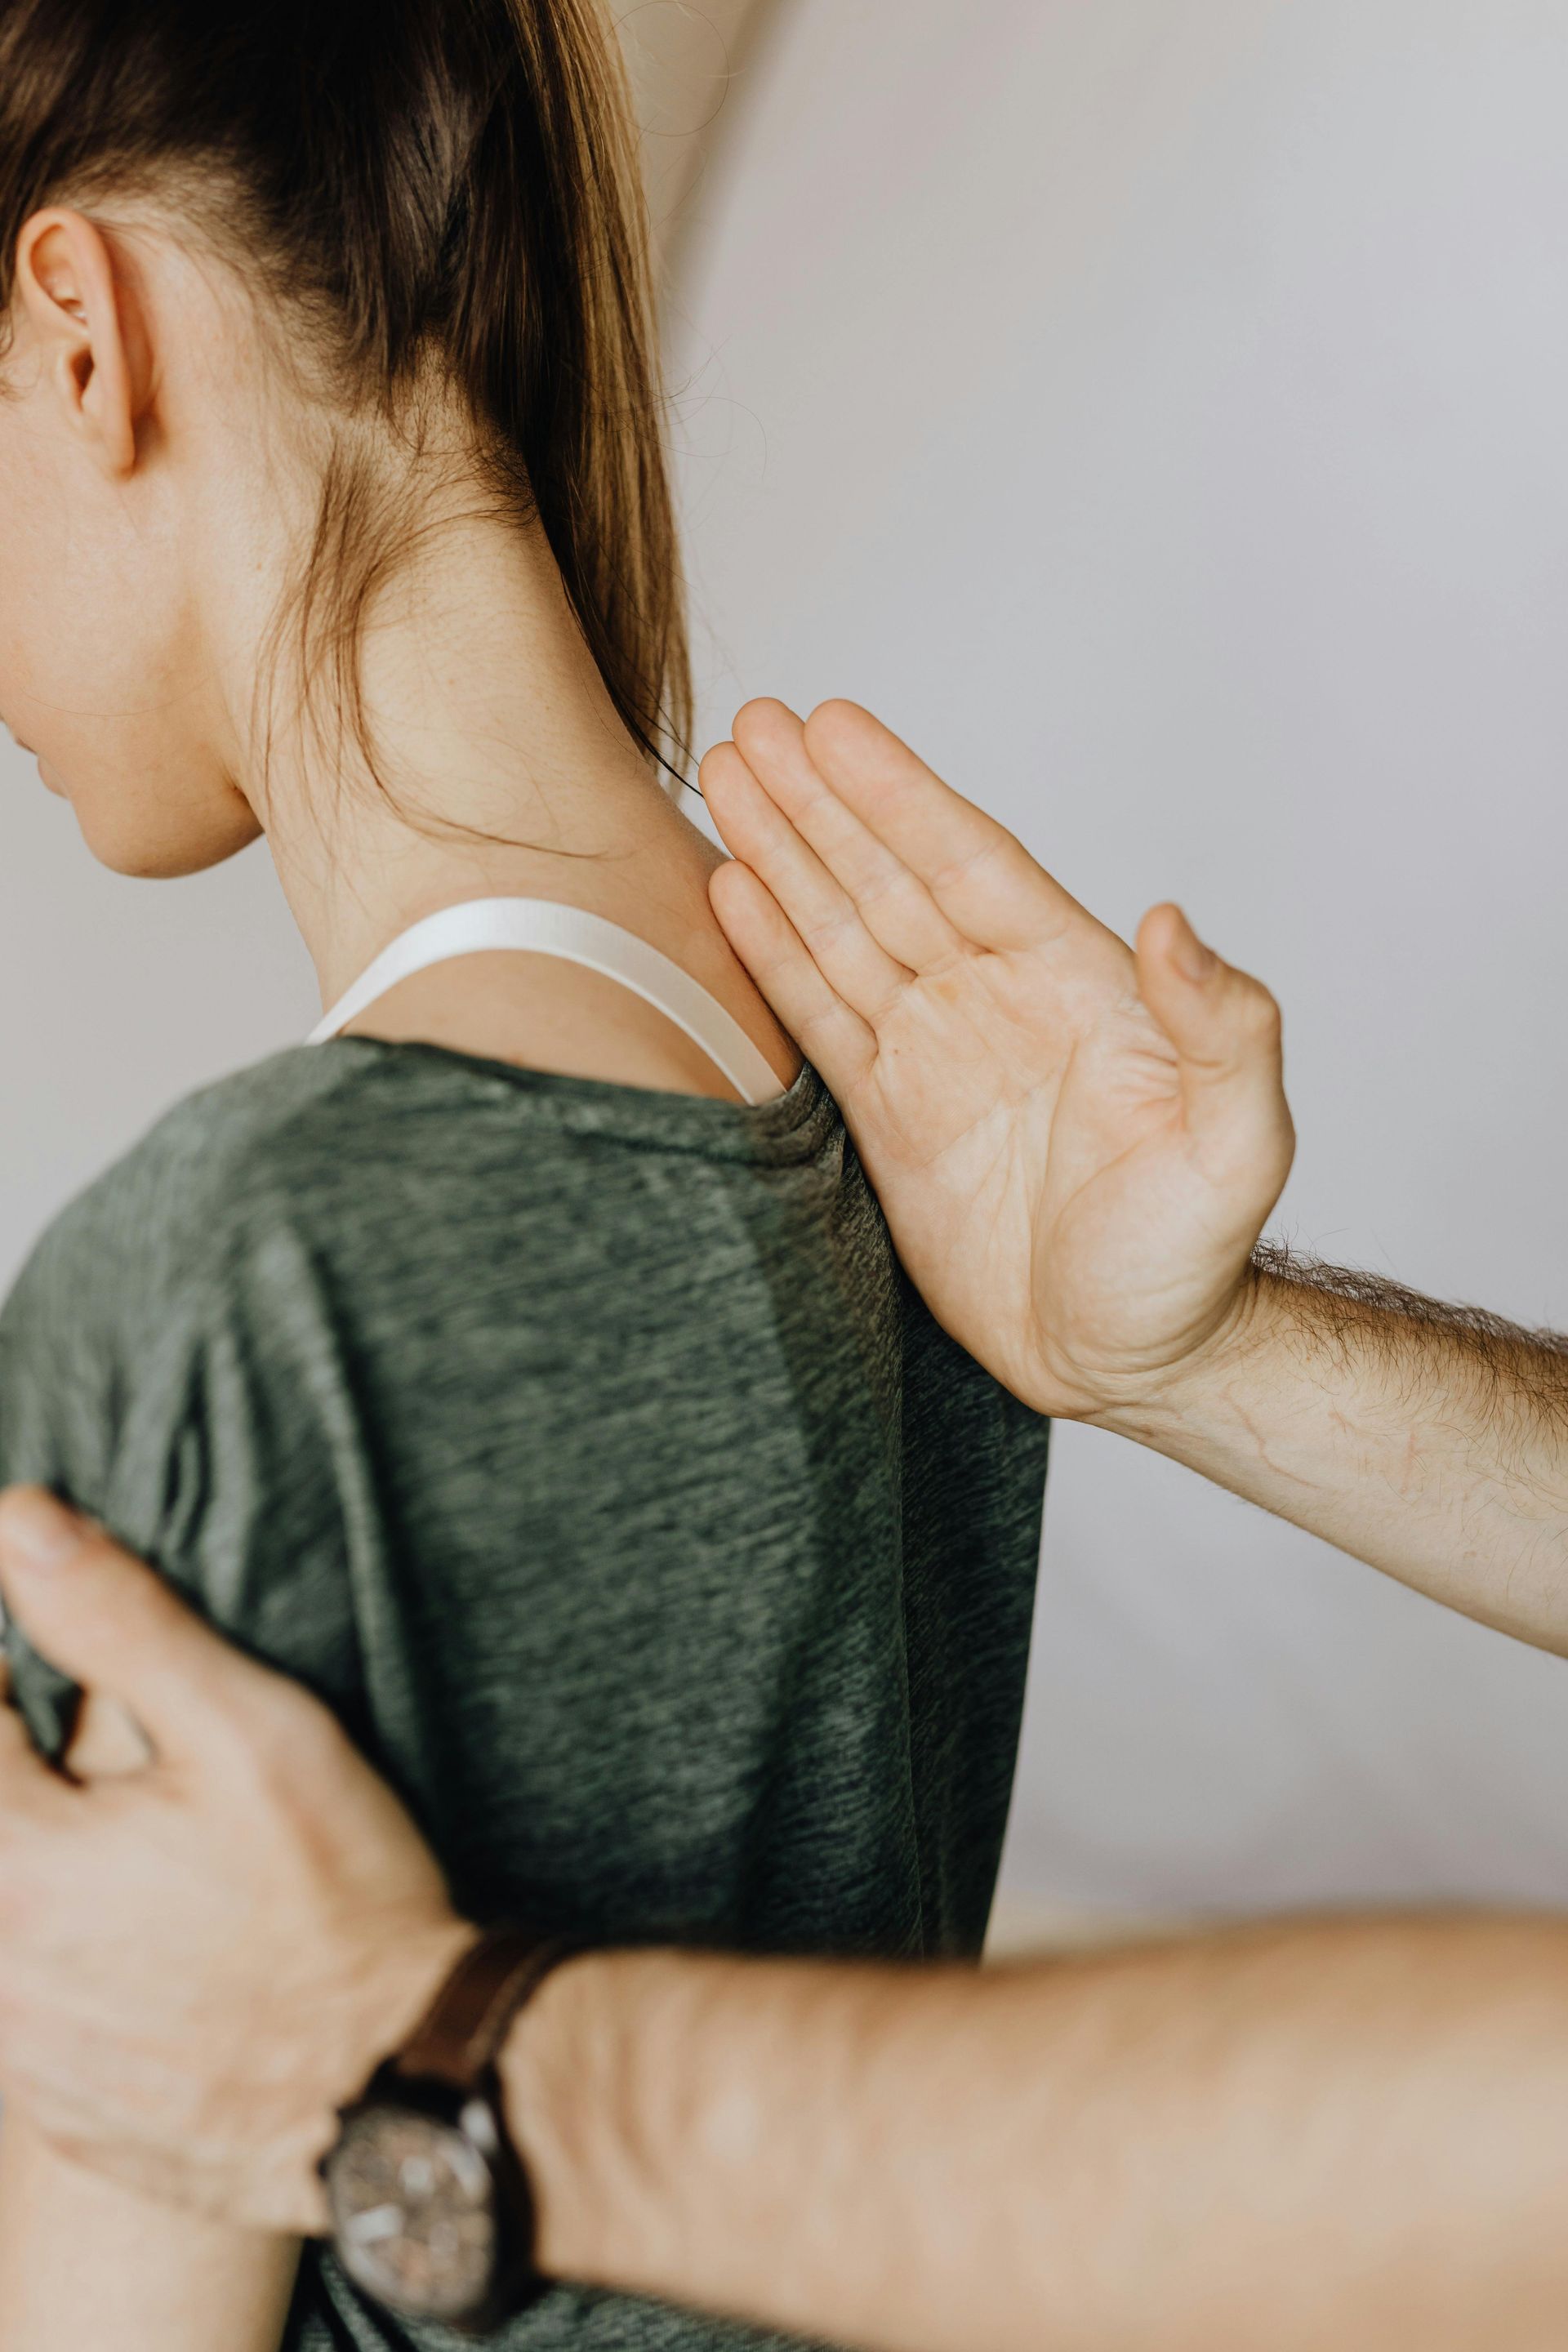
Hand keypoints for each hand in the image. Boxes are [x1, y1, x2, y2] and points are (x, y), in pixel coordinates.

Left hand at [0, 1487, 473, 2232]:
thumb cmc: (338, 1904)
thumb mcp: (250, 1732)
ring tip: (141, 1857)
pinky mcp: (62, 2115)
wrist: (400, 2095)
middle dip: (27, 1780)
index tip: (33, 1659)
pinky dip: (63, 1965)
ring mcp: (23, 2059)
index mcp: (16, 1868)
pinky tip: (153, 1950)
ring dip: (44, 1875)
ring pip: (3, 1931)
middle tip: (100, 1763)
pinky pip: (24, 2018)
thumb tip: (17, 1522)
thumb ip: (118, 1621)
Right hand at [704, 701, 1294, 1420]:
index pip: (970, 863)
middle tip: (752, 725)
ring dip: (783, 856)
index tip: (834, 729)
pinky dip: (774, 955)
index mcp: (1074, 983)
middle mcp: (995, 1000)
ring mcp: (936, 1053)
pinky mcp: (888, 1117)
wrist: (1129, 1360)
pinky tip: (732, 892)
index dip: (899, 796)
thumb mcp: (1240, 1143)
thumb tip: (1174, 922)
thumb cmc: (1193, 1260)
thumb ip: (1223, 1028)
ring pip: (844, 930)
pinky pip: (821, 1015)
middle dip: (820, 802)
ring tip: (724, 778)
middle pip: (889, 878)